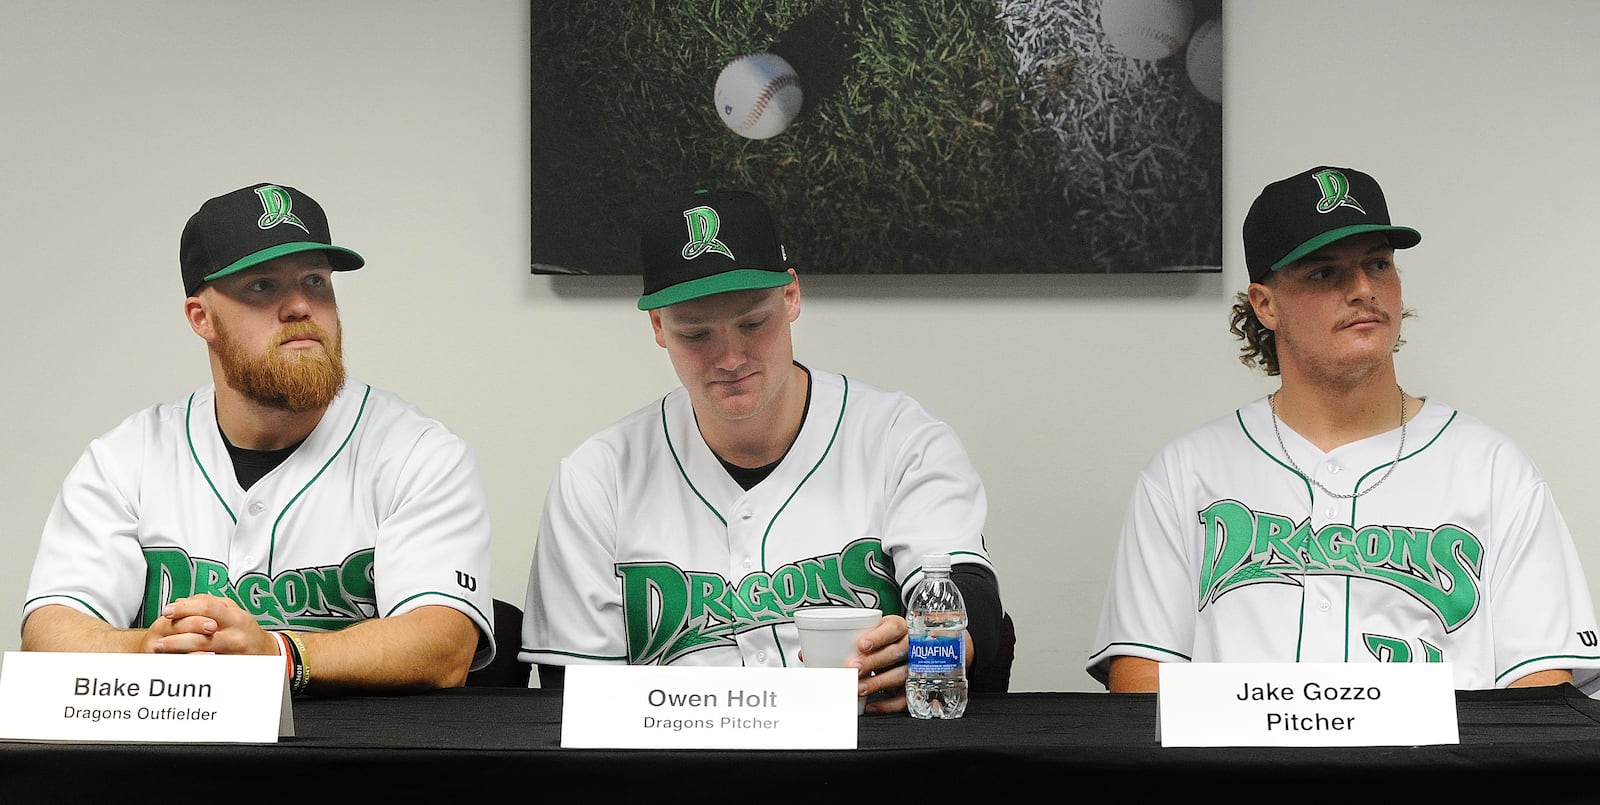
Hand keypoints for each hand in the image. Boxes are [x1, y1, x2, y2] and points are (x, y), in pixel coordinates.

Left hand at [146, 593, 275, 655]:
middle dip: (177, 629)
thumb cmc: (247, 632)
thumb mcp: (234, 612)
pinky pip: (206, 662)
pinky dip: (190, 660)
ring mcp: (234, 650)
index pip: (208, 607)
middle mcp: (236, 633)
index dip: (186, 608)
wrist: (268, 653)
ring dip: (178, 646)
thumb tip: (182, 601)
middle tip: (159, 631)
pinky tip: (177, 659)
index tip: (168, 610)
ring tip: (162, 646)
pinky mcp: (231, 664)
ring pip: (202, 646)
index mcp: (236, 617)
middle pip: (202, 627)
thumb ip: (210, 604)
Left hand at [848, 615, 909, 713]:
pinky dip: (887, 704)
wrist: (898, 651)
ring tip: (858, 687)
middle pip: (896, 652)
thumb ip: (845, 641)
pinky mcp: (913, 686)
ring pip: (900, 674)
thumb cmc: (880, 642)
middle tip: (853, 668)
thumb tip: (810, 654)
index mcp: (898, 628)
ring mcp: (914, 667)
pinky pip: (904, 697)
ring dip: (878, 682)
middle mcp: (909, 646)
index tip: (861, 645)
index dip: (879, 637)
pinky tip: (870, 704)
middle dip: (874, 661)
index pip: (894, 628)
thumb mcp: (869, 633)